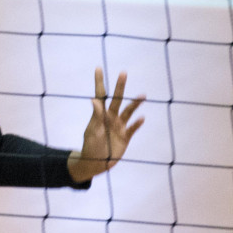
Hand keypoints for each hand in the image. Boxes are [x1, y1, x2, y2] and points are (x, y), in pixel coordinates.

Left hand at [67, 68, 144, 182]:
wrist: (95, 163)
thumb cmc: (90, 147)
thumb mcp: (92, 131)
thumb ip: (96, 116)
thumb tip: (94, 100)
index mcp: (100, 115)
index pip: (100, 95)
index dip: (99, 82)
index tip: (98, 68)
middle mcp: (111, 118)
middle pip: (117, 99)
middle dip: (120, 87)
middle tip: (123, 72)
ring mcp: (119, 127)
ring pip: (129, 112)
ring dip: (135, 104)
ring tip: (143, 96)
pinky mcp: (125, 137)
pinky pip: (133, 128)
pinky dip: (137, 124)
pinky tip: (142, 118)